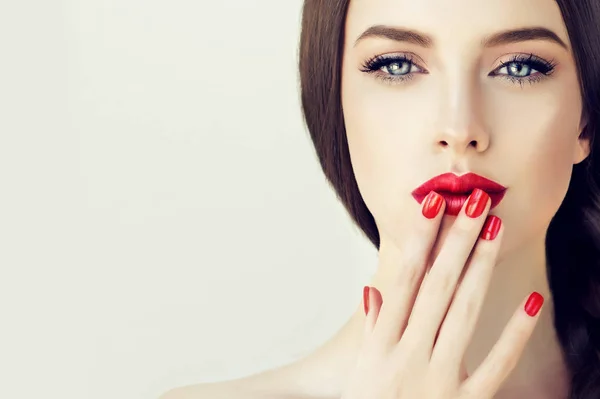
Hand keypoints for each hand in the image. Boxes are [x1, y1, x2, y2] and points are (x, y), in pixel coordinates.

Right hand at [341, 189, 543, 398]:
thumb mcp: (360, 372)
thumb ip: (371, 330)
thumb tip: (373, 290)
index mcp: (380, 346)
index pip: (402, 280)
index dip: (417, 240)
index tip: (431, 205)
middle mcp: (407, 356)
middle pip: (436, 287)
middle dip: (455, 241)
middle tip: (474, 202)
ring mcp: (437, 380)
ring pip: (462, 314)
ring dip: (479, 269)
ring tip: (494, 230)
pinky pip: (495, 365)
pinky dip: (514, 332)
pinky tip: (531, 299)